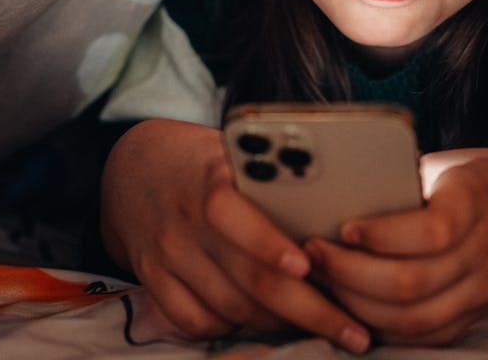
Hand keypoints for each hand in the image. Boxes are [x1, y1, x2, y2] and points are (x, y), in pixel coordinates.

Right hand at [100, 118, 371, 352]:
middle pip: (250, 278)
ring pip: (231, 308)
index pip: (235, 215)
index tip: (308, 265)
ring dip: (280, 323)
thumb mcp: (234, 156)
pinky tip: (259, 322)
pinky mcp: (152, 280)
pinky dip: (232, 328)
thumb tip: (338, 219)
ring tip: (322, 326)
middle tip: (354, 331)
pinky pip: (196, 322)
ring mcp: (167, 255)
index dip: (270, 245)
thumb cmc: (203, 164)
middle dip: (311, 311)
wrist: (133, 169)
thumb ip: (274, 184)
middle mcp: (186, 221)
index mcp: (211, 181)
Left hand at [303, 148, 487, 344]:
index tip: (343, 226)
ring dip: (357, 305)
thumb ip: (407, 176)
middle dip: (350, 273)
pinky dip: (383, 328)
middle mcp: (483, 251)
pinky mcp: (475, 316)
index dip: (382, 234)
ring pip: (413, 318)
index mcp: (478, 200)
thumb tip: (335, 184)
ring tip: (322, 281)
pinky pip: (426, 336)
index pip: (433, 230)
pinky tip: (350, 308)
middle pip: (412, 284)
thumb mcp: (456, 163)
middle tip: (311, 254)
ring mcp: (482, 290)